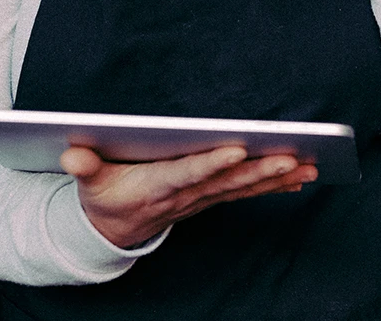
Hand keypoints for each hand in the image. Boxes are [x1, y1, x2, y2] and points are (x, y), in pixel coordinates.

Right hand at [59, 145, 316, 248]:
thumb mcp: (89, 181)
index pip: (188, 172)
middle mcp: (186, 193)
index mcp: (157, 184)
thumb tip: (72, 155)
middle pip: (227, 180)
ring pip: (243, 187)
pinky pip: (246, 192)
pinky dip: (274, 186)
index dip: (212, 163)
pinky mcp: (211, 198)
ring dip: (277, 178)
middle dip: (260, 169)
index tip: (236, 149)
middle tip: (292, 158)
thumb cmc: (104, 194)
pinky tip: (300, 178)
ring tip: (308, 166)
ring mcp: (201, 198)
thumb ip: (84, 165)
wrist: (112, 229)